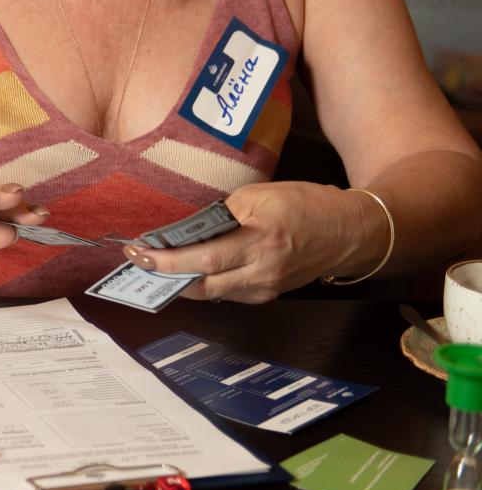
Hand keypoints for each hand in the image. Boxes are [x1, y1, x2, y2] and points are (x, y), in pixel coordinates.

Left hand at [137, 182, 383, 303]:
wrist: (351, 230)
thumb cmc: (306, 204)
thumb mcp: (259, 195)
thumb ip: (221, 214)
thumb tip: (188, 230)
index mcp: (261, 243)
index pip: (205, 260)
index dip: (168, 260)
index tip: (140, 253)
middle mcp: (263, 273)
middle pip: (203, 286)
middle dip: (166, 276)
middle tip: (139, 261)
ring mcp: (267, 288)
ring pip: (213, 292)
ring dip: (183, 280)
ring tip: (157, 263)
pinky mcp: (269, 294)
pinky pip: (228, 292)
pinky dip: (206, 281)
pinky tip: (189, 268)